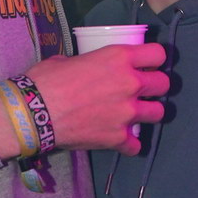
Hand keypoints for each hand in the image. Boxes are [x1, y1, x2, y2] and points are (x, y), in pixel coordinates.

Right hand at [25, 43, 167, 155]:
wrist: (34, 112)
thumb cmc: (48, 79)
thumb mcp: (70, 59)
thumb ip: (90, 63)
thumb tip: (88, 67)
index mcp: (119, 58)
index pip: (158, 54)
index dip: (154, 58)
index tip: (147, 63)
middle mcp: (130, 83)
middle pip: (164, 84)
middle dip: (155, 86)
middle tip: (142, 89)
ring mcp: (127, 112)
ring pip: (159, 113)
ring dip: (148, 113)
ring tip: (134, 114)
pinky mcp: (118, 138)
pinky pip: (136, 144)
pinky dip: (129, 143)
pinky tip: (119, 138)